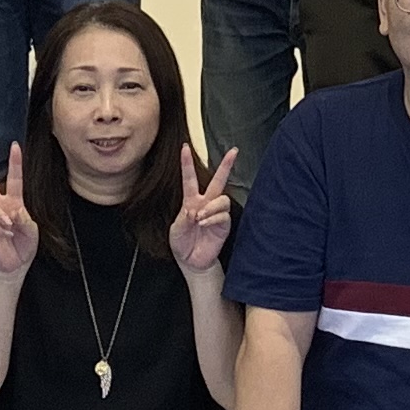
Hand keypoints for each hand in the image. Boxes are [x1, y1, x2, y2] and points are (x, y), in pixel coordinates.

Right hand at [0, 144, 38, 278]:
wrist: (16, 264)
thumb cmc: (25, 244)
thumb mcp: (32, 230)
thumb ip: (25, 220)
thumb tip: (14, 211)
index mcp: (14, 201)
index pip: (14, 178)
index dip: (15, 162)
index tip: (15, 145)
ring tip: (8, 224)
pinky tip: (4, 234)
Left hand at [169, 145, 241, 275]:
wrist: (191, 262)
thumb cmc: (182, 244)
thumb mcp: (175, 230)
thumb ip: (184, 218)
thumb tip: (196, 210)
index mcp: (191, 201)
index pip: (189, 179)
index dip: (187, 163)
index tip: (185, 147)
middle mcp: (206, 204)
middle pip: (218, 181)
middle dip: (226, 166)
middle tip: (234, 151)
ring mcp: (216, 214)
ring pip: (222, 199)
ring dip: (211, 207)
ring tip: (200, 218)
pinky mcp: (224, 225)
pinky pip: (223, 215)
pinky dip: (213, 218)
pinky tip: (204, 224)